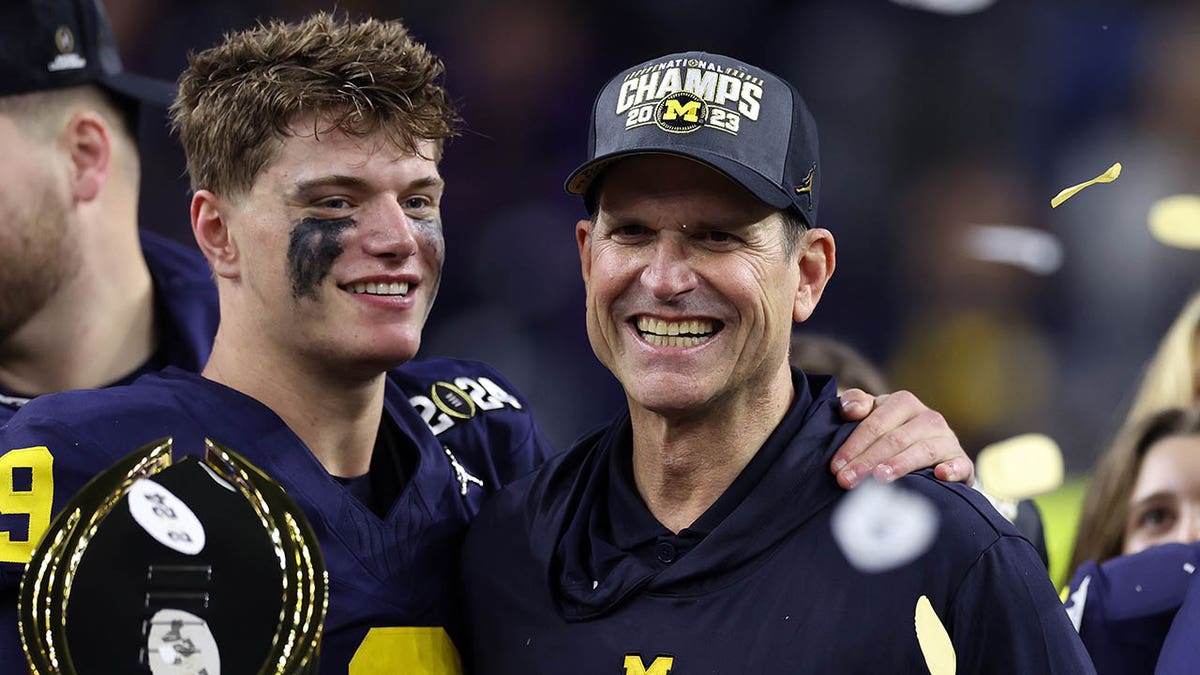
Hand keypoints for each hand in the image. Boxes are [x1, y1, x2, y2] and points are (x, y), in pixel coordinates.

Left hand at [830, 389, 972, 489]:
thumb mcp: (872, 413)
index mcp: (903, 402)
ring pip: (922, 450)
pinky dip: (952, 469)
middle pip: (894, 439)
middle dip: (867, 461)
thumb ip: (857, 404)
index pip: (874, 424)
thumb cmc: (892, 430)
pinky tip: (940, 476)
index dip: (853, 445)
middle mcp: (928, 417)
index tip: (835, 467)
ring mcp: (947, 439)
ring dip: (900, 464)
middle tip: (847, 481)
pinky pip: (960, 464)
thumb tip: (850, 409)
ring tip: (879, 478)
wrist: (932, 449)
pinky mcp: (961, 461)